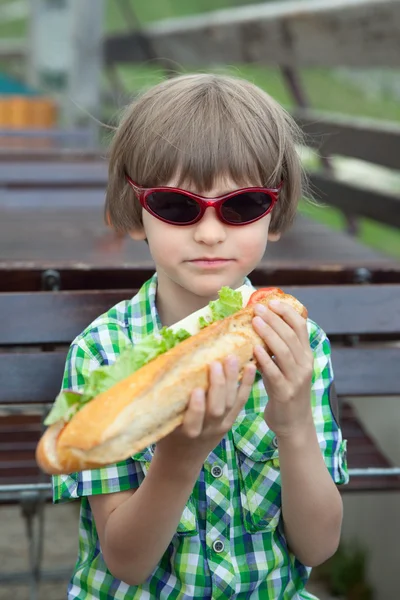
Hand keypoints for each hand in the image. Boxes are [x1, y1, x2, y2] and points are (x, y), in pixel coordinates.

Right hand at [156, 357, 255, 463]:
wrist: (182, 460)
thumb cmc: (167, 437)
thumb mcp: (162, 424)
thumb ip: (163, 405)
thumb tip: (157, 372)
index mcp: (187, 433)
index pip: (193, 422)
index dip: (197, 407)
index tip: (196, 389)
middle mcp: (207, 430)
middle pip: (216, 409)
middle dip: (217, 385)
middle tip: (215, 363)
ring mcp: (221, 425)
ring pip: (230, 403)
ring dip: (232, 379)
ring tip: (231, 358)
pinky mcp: (230, 421)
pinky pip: (241, 402)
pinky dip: (247, 384)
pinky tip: (251, 366)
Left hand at [252, 300, 313, 438]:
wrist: (293, 424)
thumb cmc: (285, 391)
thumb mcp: (288, 367)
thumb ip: (280, 349)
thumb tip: (263, 325)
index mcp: (306, 355)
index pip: (301, 327)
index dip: (287, 312)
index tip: (272, 301)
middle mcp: (305, 364)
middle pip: (291, 336)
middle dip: (274, 319)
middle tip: (258, 308)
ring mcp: (296, 379)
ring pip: (284, 351)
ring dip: (269, 334)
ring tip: (255, 321)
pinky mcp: (285, 393)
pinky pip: (275, 372)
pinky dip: (265, 359)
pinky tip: (255, 349)